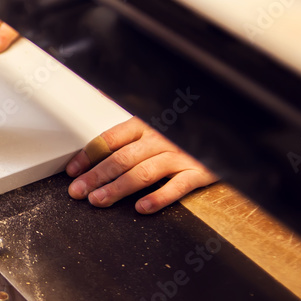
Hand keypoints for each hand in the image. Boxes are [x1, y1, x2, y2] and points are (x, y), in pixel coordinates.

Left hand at [65, 117, 217, 213]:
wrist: (227, 134)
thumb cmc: (183, 132)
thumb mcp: (154, 120)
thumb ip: (126, 117)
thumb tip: (99, 92)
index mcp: (145, 125)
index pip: (110, 139)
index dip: (89, 156)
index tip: (73, 171)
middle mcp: (160, 139)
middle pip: (122, 158)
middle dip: (96, 176)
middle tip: (79, 191)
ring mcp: (180, 155)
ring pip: (143, 172)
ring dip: (118, 188)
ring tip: (99, 200)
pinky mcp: (199, 172)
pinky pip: (178, 186)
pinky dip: (159, 197)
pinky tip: (142, 207)